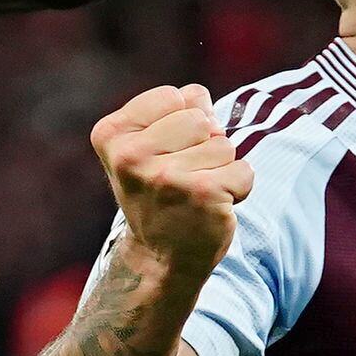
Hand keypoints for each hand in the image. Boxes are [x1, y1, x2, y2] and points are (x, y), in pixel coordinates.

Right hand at [92, 84, 249, 275]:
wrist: (160, 259)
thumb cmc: (159, 194)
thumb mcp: (150, 147)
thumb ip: (174, 111)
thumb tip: (200, 98)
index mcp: (112, 134)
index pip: (176, 97)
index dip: (181, 123)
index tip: (164, 155)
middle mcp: (131, 155)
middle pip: (202, 119)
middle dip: (205, 145)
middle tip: (183, 178)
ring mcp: (166, 176)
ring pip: (224, 145)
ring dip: (220, 169)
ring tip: (195, 194)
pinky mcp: (201, 194)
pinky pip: (244, 170)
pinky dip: (238, 188)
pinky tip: (212, 207)